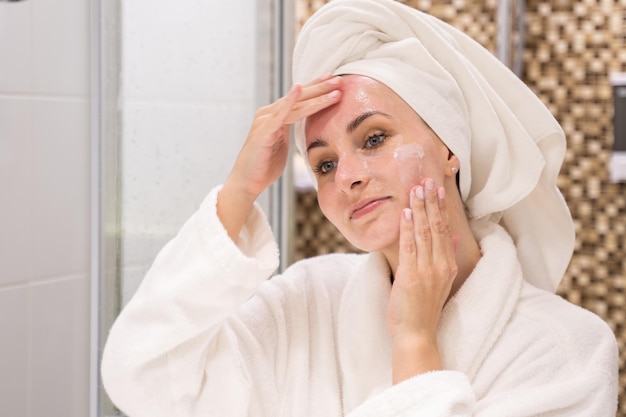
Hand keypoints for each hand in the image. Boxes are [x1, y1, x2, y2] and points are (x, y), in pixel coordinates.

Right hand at [218, 75, 341, 240]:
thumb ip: (290, 131)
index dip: (317, 88)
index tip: (334, 80)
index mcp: (275, 116)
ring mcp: (265, 122)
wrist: (247, 182)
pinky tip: (297, 90)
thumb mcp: (282, 144)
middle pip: (299, 98)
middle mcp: (269, 114)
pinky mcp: (263, 132)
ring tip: (334, 90)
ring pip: (295, 106)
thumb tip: (305, 125)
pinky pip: (279, 115)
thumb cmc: (264, 165)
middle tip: (340, 79)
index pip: (300, 99)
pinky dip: (289, 102)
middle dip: (321, 88)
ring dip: (316, 97)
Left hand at [387, 178, 457, 382]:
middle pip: (435, 226)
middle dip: (430, 202)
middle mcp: (440, 265)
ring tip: (416, 190)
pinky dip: (407, 228)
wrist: (417, 333)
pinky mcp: (410, 275)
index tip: (437, 189)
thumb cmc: (423, 308)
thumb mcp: (439, 281)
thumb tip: (449, 236)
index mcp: (447, 265)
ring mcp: (426, 270)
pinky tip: (405, 213)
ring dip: (419, 209)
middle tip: (425, 180)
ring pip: (423, 232)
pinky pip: (409, 247)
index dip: (440, 208)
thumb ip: (444, 257)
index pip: (444, 229)